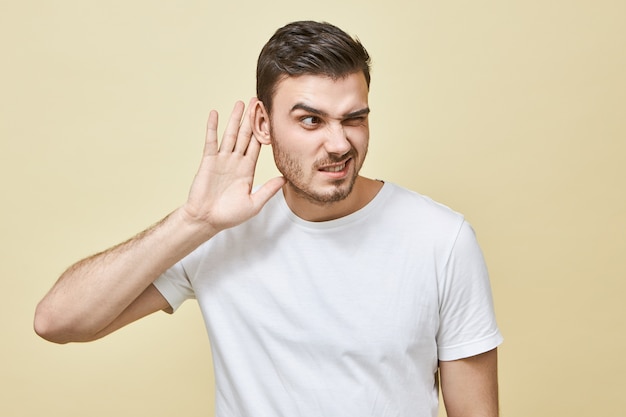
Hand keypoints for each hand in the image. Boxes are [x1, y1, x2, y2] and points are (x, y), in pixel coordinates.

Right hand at [182, 98, 284, 236]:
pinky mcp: (208, 161)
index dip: (263, 132)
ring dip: (235, 118)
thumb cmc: (230, 215)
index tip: (269, 118)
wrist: (207, 220)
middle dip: (251, 119)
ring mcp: (222, 160)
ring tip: (240, 103)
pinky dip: (212, 127)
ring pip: (230, 134)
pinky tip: (215, 114)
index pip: (257, 146)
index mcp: (247, 170)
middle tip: (257, 102)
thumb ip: (268, 190)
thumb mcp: (254, 203)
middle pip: (245, 135)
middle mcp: (235, 161)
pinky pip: (211, 141)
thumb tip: (285, 179)